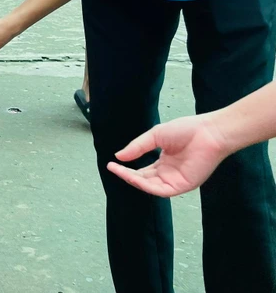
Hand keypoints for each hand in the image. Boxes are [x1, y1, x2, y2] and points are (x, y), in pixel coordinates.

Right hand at [106, 114, 230, 197]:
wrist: (208, 132)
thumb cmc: (186, 130)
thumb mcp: (155, 135)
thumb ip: (138, 147)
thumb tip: (118, 156)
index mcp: (165, 163)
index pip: (142, 171)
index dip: (126, 169)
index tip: (112, 163)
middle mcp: (169, 174)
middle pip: (144, 180)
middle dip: (127, 175)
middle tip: (112, 168)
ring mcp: (176, 180)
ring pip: (150, 186)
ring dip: (133, 180)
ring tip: (120, 171)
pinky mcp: (183, 186)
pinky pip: (161, 190)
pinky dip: (146, 186)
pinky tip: (134, 177)